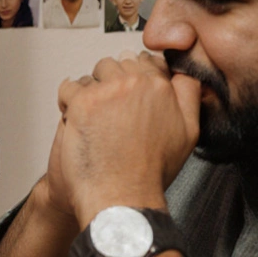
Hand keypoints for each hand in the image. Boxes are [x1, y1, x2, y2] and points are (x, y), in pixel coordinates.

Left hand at [50, 50, 200, 227]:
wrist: (121, 196)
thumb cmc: (149, 171)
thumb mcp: (188, 132)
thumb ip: (187, 95)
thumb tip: (182, 73)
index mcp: (161, 88)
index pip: (145, 61)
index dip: (134, 77)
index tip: (129, 92)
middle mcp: (135, 84)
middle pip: (117, 64)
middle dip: (111, 84)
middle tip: (112, 114)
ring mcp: (107, 91)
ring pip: (93, 75)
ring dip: (91, 92)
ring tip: (96, 120)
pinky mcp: (82, 101)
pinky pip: (69, 87)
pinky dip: (69, 102)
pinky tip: (79, 122)